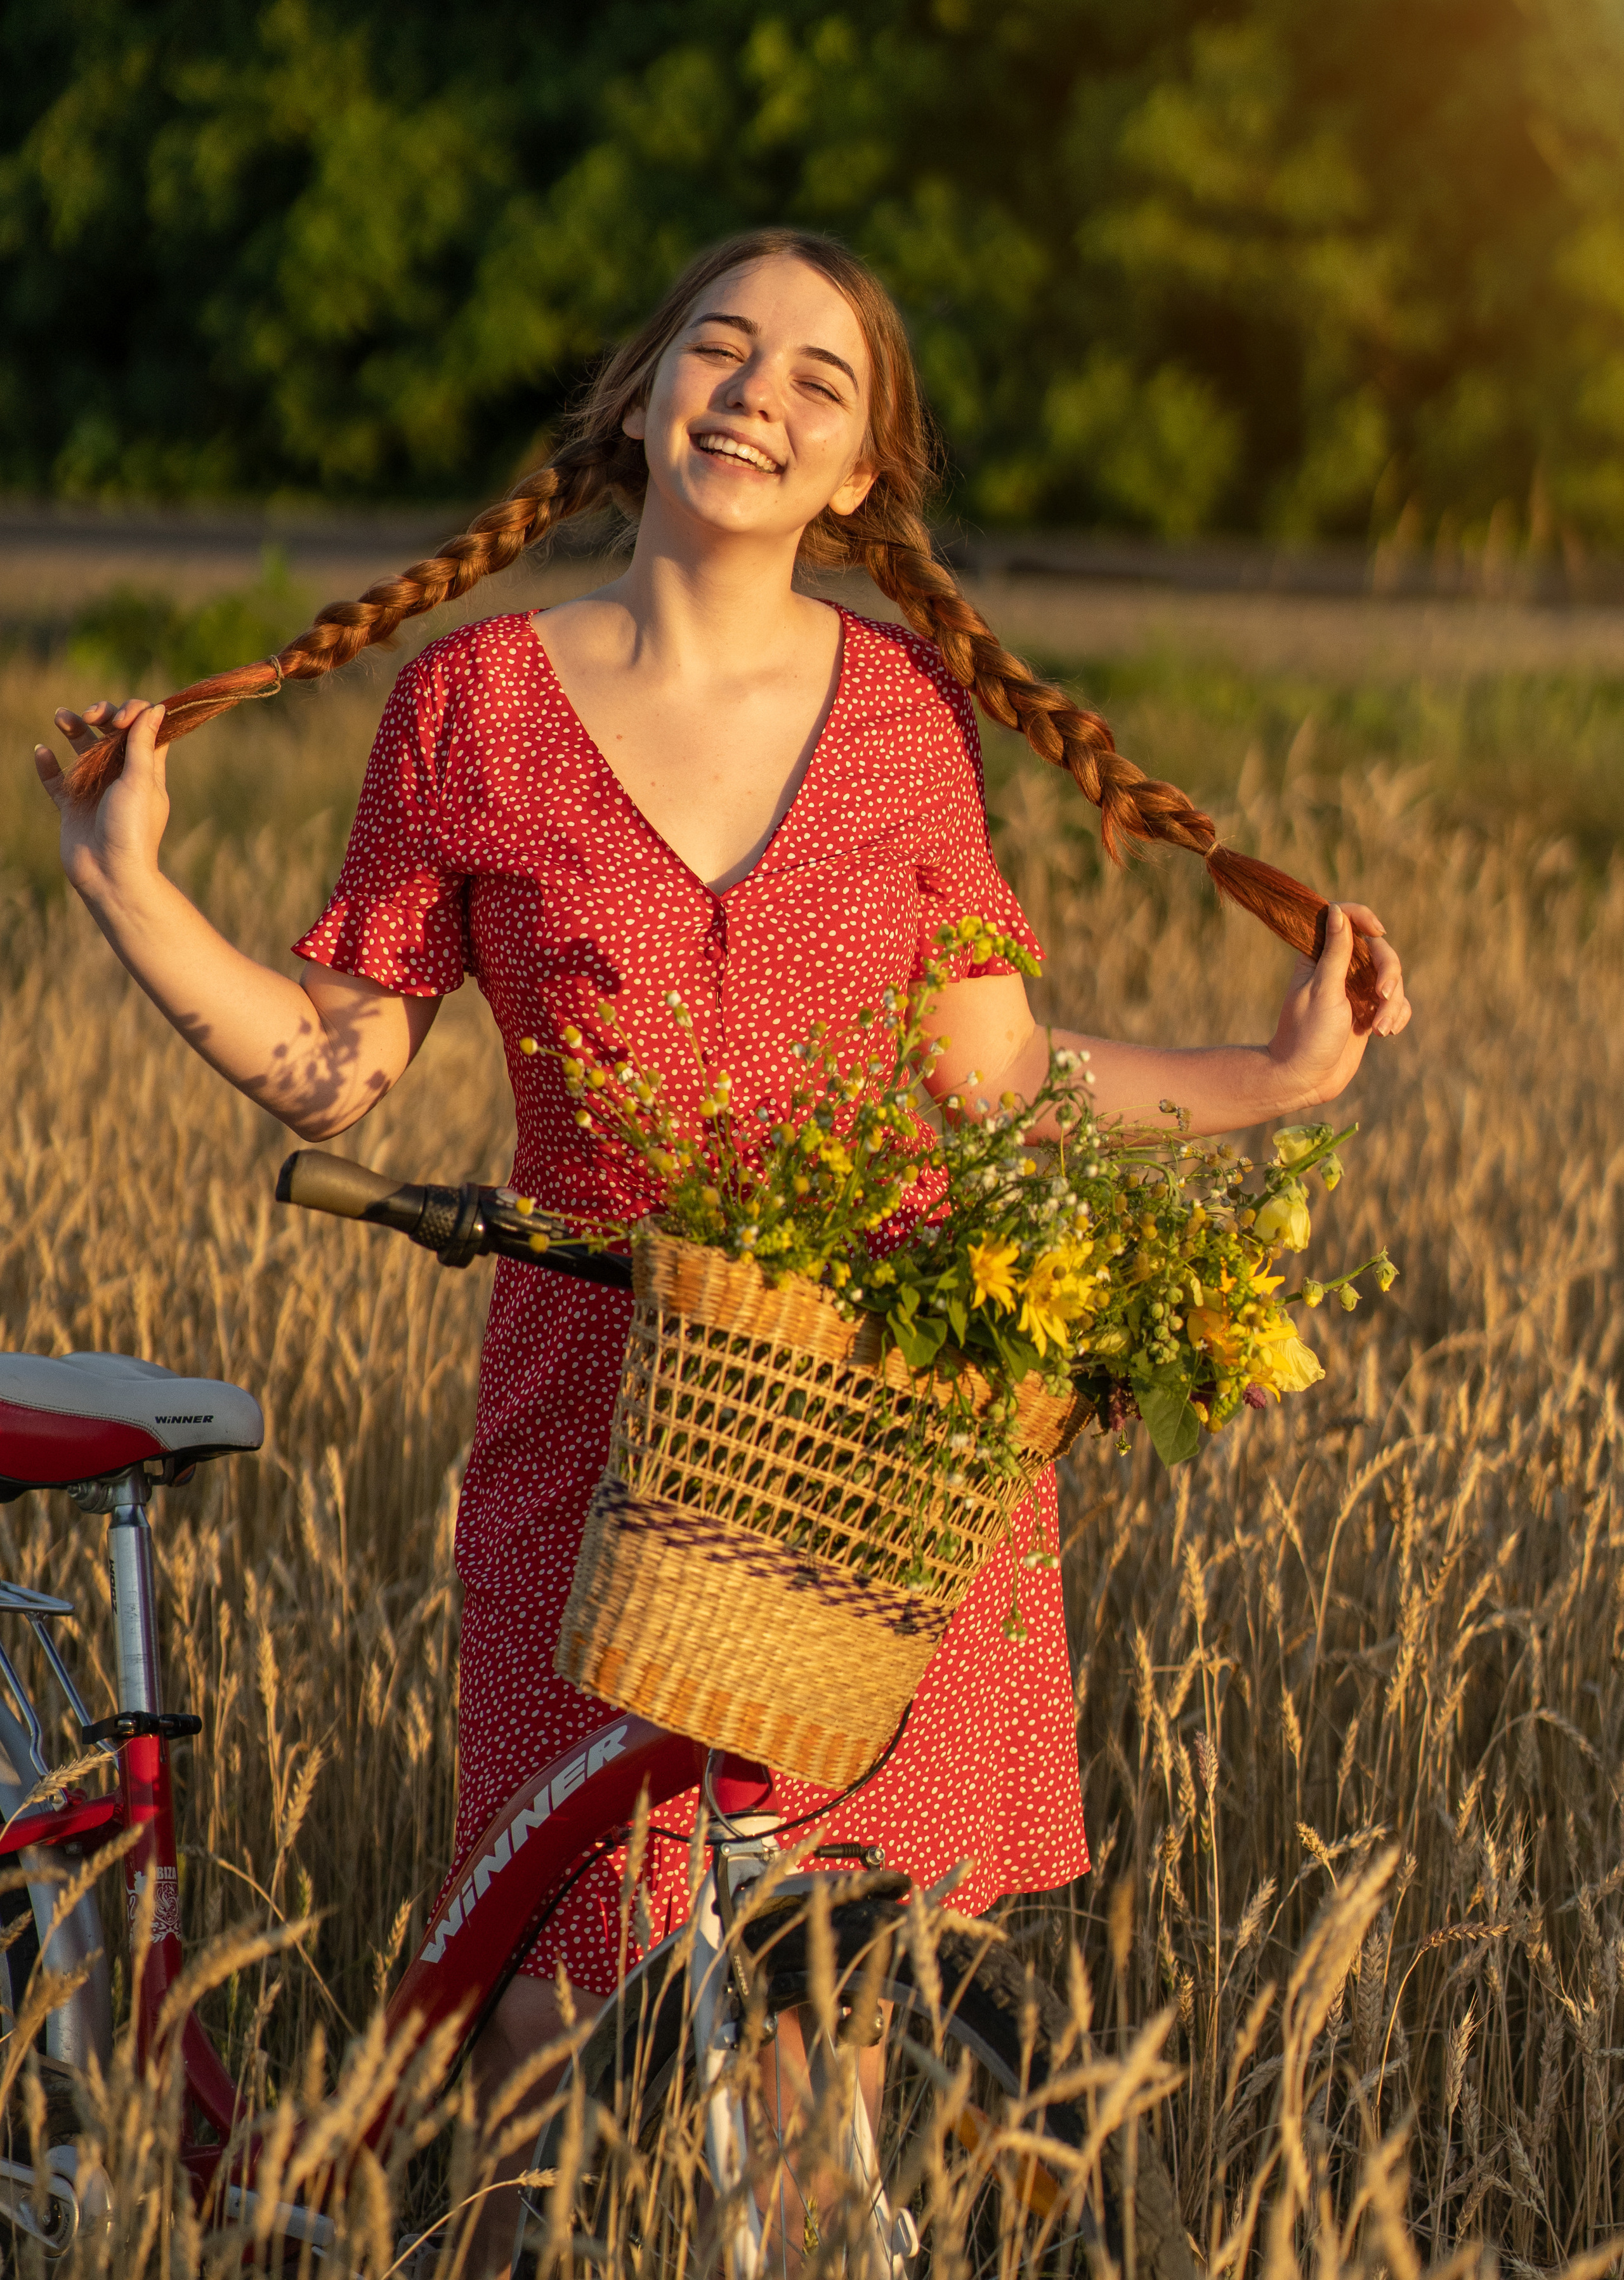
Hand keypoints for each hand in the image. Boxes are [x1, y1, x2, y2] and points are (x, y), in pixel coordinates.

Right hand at [34, 697, 168, 908]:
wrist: (110, 875)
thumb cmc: (132, 829)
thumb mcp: (141, 782)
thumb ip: (143, 745)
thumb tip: (158, 708)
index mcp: (146, 770)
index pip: (144, 729)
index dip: (134, 714)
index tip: (120, 721)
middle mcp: (122, 776)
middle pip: (111, 734)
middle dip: (101, 716)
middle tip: (91, 716)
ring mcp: (95, 790)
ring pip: (82, 750)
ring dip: (73, 730)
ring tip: (61, 717)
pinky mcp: (72, 806)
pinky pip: (56, 780)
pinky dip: (48, 765)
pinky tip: (42, 751)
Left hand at [1267, 902, 1411, 1108]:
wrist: (1306, 1079)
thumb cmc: (1307, 1034)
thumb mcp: (1323, 990)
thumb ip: (1335, 952)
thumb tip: (1336, 910)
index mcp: (1319, 957)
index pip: (1345, 919)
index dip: (1363, 918)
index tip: (1377, 931)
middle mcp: (1340, 969)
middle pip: (1379, 951)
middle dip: (1389, 973)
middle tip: (1382, 996)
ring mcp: (1357, 990)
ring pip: (1392, 979)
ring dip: (1393, 1004)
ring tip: (1380, 1030)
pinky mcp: (1369, 1011)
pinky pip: (1396, 1003)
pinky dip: (1397, 1015)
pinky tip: (1386, 1032)